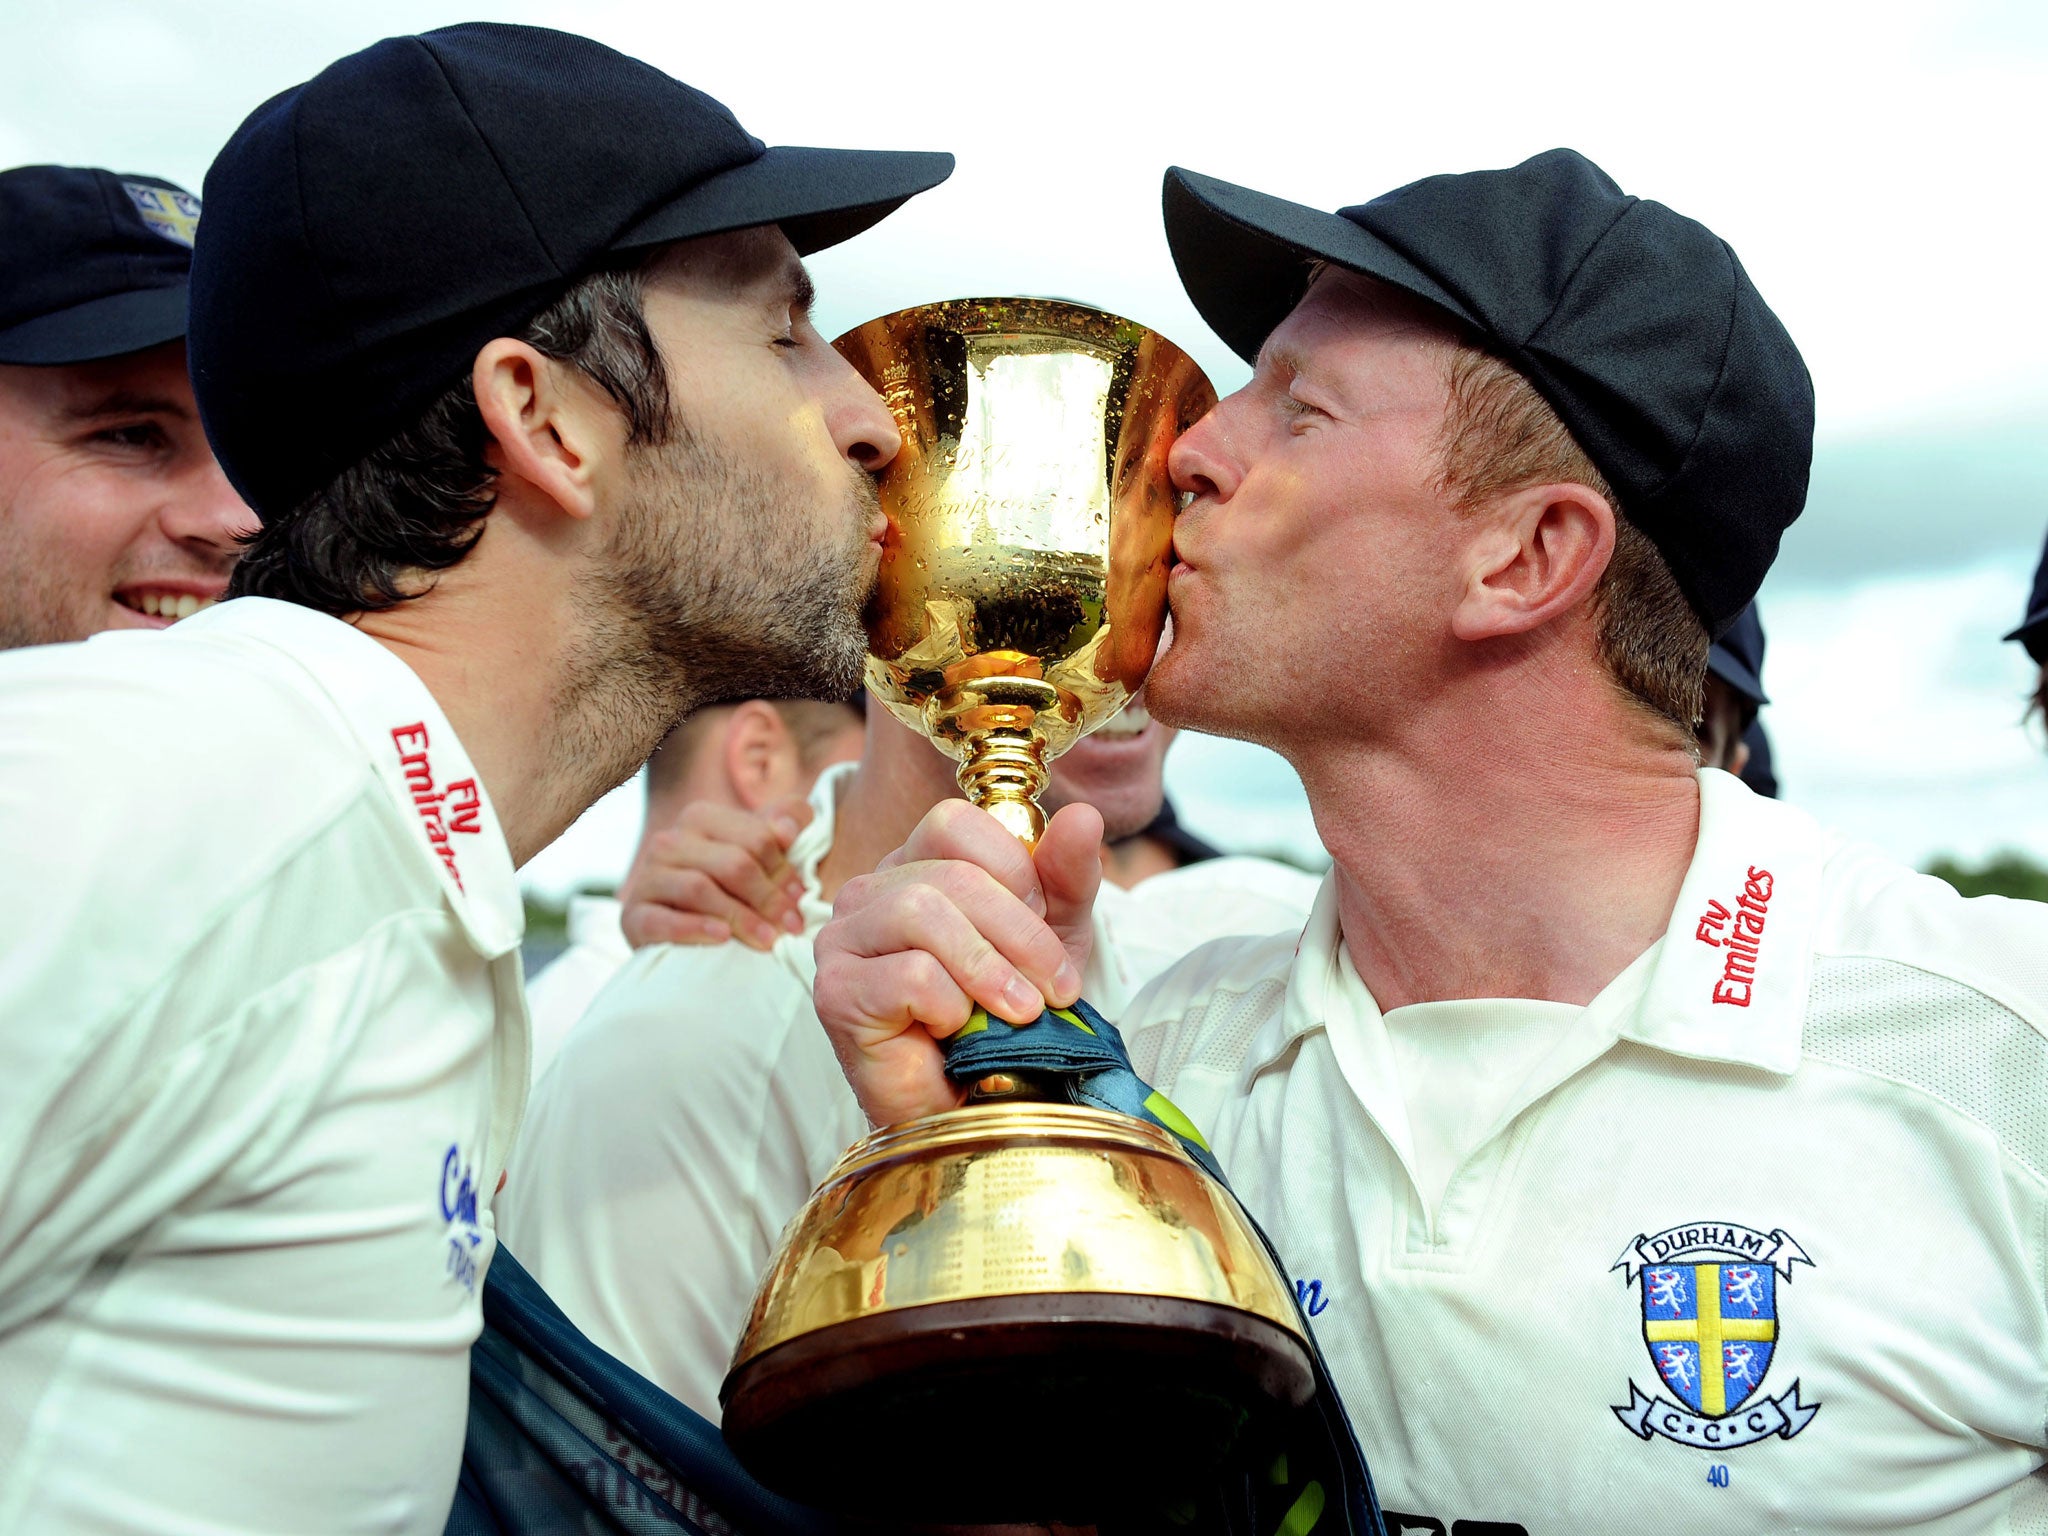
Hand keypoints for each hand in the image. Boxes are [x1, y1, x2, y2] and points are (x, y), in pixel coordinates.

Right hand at [617, 796, 812, 951]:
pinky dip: (694, 928)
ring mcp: (647, 878)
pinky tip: (722, 938)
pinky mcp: (632, 916)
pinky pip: (661, 920)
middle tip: (792, 925)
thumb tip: (788, 831)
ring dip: (741, 917)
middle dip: (769, 897)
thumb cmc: (731, 887)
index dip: (784, 870)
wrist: (677, 931)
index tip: (801, 897)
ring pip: (700, 889)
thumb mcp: (760, 849)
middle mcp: (669, 841)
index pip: (756, 838)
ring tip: (768, 940)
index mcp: (701, 818)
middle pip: (732, 864)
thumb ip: (786, 822)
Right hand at [813, 798, 1102, 1126]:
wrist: (977, 1104)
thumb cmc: (1004, 1016)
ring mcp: (842, 940)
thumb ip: (1066, 876)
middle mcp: (867, 893)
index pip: (954, 823)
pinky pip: (911, 975)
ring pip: (922, 911)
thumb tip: (1083, 816)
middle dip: (1019, 933)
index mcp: (912, 865)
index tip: (1045, 923)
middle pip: (950, 874)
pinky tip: (956, 1031)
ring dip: (989, 968)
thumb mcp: (1054, 936)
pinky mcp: (836, 994)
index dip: (1013, 870)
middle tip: (1054, 987)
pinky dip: (953, 1006)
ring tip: (1020, 1012)